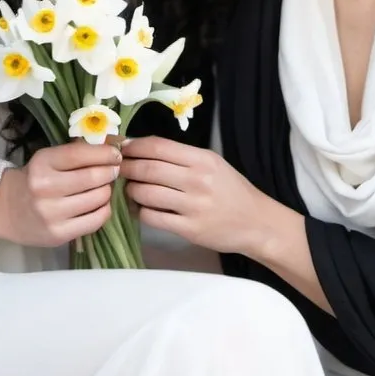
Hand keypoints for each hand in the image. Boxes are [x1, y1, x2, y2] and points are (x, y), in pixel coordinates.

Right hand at [0, 141, 120, 247]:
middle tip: (113, 171)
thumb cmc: (34, 179)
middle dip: (110, 172)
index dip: (105, 153)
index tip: (116, 154)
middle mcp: (45, 188)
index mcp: (42, 163)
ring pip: (98, 198)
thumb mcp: (48, 159)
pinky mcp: (58, 234)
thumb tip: (113, 146)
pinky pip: (96, 220)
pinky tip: (98, 204)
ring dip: (107, 191)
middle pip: (94, 177)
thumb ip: (77, 152)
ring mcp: (51, 213)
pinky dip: (104, 210)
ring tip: (103, 188)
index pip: (81, 154)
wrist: (6, 209)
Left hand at [121, 136, 274, 256]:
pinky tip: (140, 208)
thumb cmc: (232, 190)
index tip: (123, 148)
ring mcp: (193, 206)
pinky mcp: (189, 229)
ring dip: (130, 190)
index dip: (134, 146)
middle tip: (118, 168)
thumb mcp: (212, 163)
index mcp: (202, 159)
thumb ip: (182, 157)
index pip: (158, 147)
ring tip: (130, 189)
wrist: (256, 222)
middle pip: (147, 169)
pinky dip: (140, 212)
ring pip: (145, 193)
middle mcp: (197, 180)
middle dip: (126, 167)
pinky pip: (152, 218)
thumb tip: (143, 149)